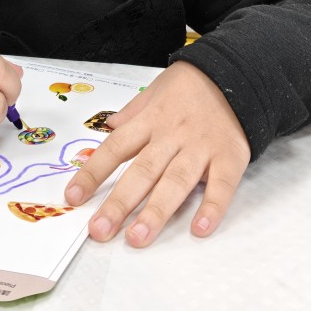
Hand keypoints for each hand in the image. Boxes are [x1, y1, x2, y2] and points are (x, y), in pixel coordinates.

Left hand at [64, 60, 249, 245]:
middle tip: (100, 231)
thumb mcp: (154, 90)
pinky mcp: (230, 157)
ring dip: (156, 212)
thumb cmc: (190, 86)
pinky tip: (199, 229)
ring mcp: (201, 148)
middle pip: (142, 172)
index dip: (92, 173)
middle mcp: (172, 136)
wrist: (236, 72)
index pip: (115, 149)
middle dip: (119, 203)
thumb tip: (109, 126)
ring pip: (176, 182)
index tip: (73, 197)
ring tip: (138, 238)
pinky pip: (221, 186)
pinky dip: (212, 208)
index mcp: (150, 121)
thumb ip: (132, 113)